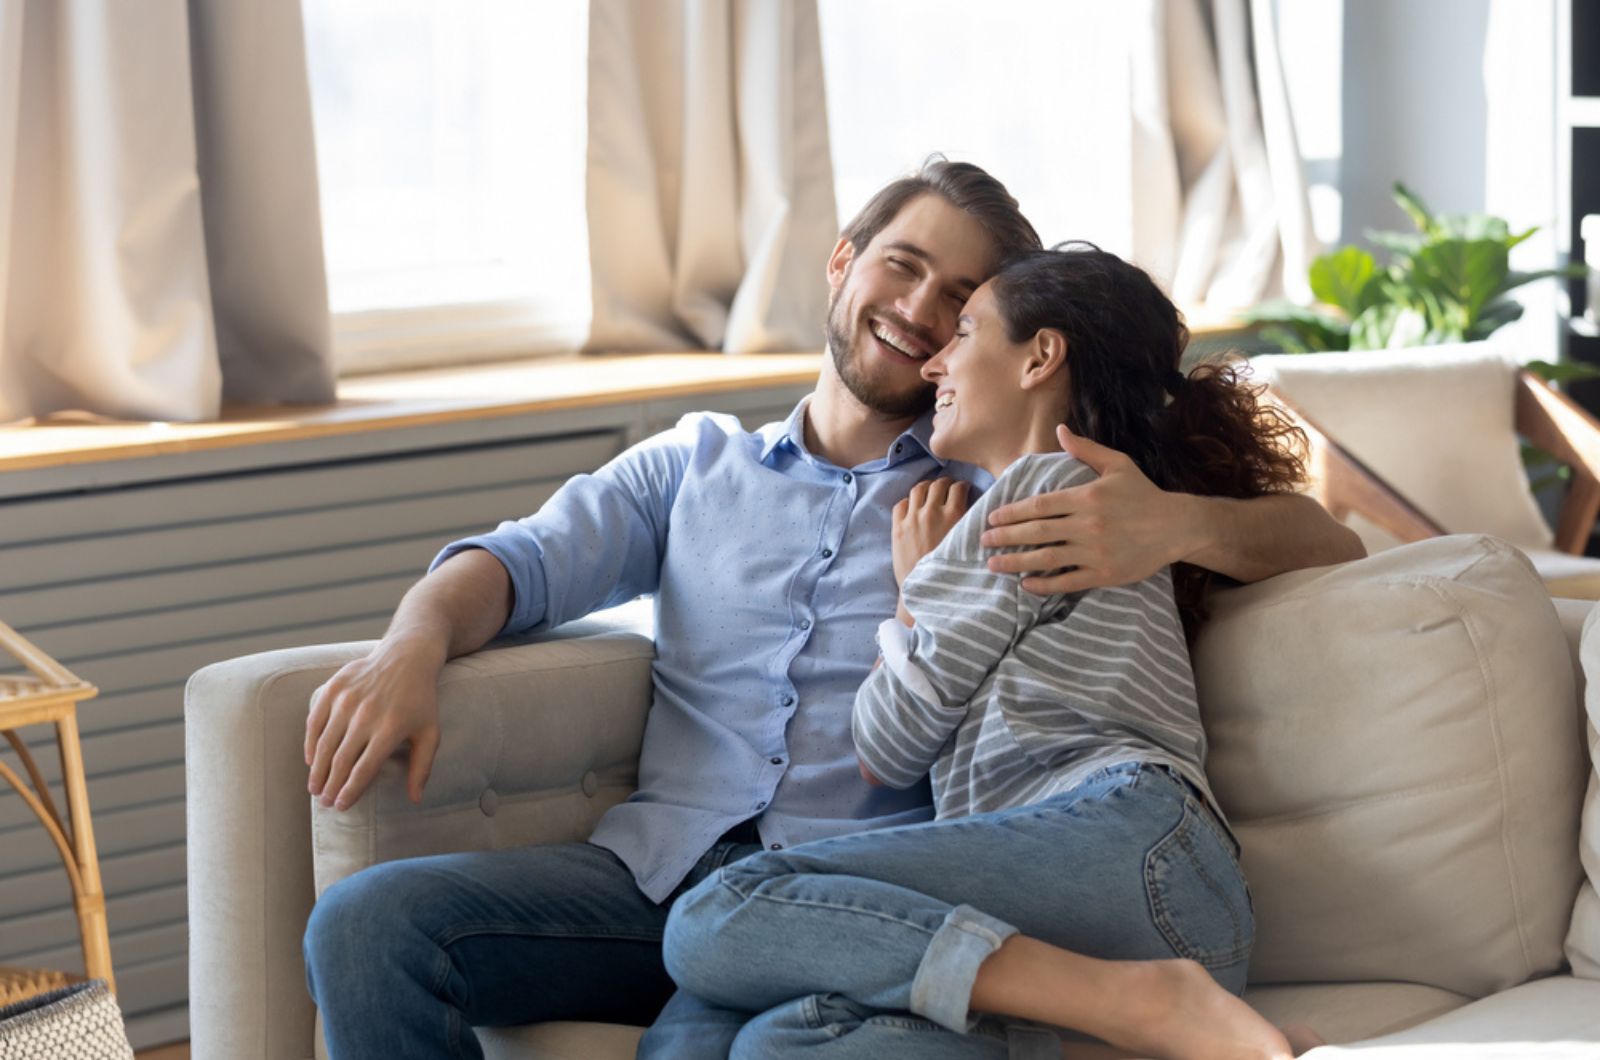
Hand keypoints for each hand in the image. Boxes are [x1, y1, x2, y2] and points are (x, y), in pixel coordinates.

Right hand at [305, 640, 443, 810]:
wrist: (406, 657)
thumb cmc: (420, 700)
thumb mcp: (430, 732)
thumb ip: (422, 766)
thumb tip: (416, 799)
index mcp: (390, 729)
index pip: (364, 769)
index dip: (350, 791)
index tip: (341, 806)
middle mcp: (366, 715)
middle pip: (341, 760)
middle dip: (330, 785)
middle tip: (324, 802)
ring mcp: (347, 700)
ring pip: (324, 744)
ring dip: (317, 770)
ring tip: (315, 788)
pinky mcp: (333, 689)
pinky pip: (315, 722)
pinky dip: (310, 743)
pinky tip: (311, 760)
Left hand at [892, 477, 970, 585]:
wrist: (926, 588)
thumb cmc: (951, 570)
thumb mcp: (967, 544)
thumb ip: (968, 524)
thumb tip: (974, 511)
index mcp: (953, 515)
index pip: (958, 487)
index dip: (962, 485)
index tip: (962, 488)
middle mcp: (931, 512)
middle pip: (938, 484)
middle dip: (945, 483)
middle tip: (947, 487)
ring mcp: (912, 519)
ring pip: (918, 489)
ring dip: (926, 487)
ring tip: (929, 491)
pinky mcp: (897, 528)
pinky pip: (900, 504)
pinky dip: (907, 502)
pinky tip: (912, 506)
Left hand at [980, 425, 1190, 594]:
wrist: (1176, 526)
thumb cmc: (1143, 494)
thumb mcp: (1117, 465)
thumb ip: (1085, 449)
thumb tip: (1060, 429)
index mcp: (1087, 497)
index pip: (1039, 505)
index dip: (1012, 512)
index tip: (992, 517)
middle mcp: (1088, 525)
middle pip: (1036, 532)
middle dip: (1005, 537)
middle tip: (983, 541)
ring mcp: (1095, 552)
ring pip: (1047, 558)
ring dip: (1016, 562)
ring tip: (993, 564)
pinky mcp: (1105, 574)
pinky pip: (1068, 581)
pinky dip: (1045, 584)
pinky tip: (1026, 584)